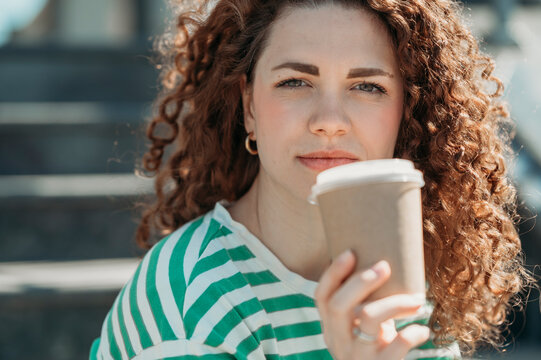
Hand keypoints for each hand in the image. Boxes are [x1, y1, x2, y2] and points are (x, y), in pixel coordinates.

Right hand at [314, 250, 429, 359]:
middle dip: (362, 281)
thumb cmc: (375, 349)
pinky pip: (398, 344)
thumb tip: (383, 262)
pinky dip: (413, 333)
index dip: (332, 273)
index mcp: (331, 327)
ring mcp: (358, 355)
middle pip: (339, 305)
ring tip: (417, 300)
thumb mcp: (359, 330)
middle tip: (385, 266)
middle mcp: (339, 341)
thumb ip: (362, 306)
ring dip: (396, 302)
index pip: (321, 297)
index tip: (350, 252)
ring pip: (369, 317)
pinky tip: (422, 330)